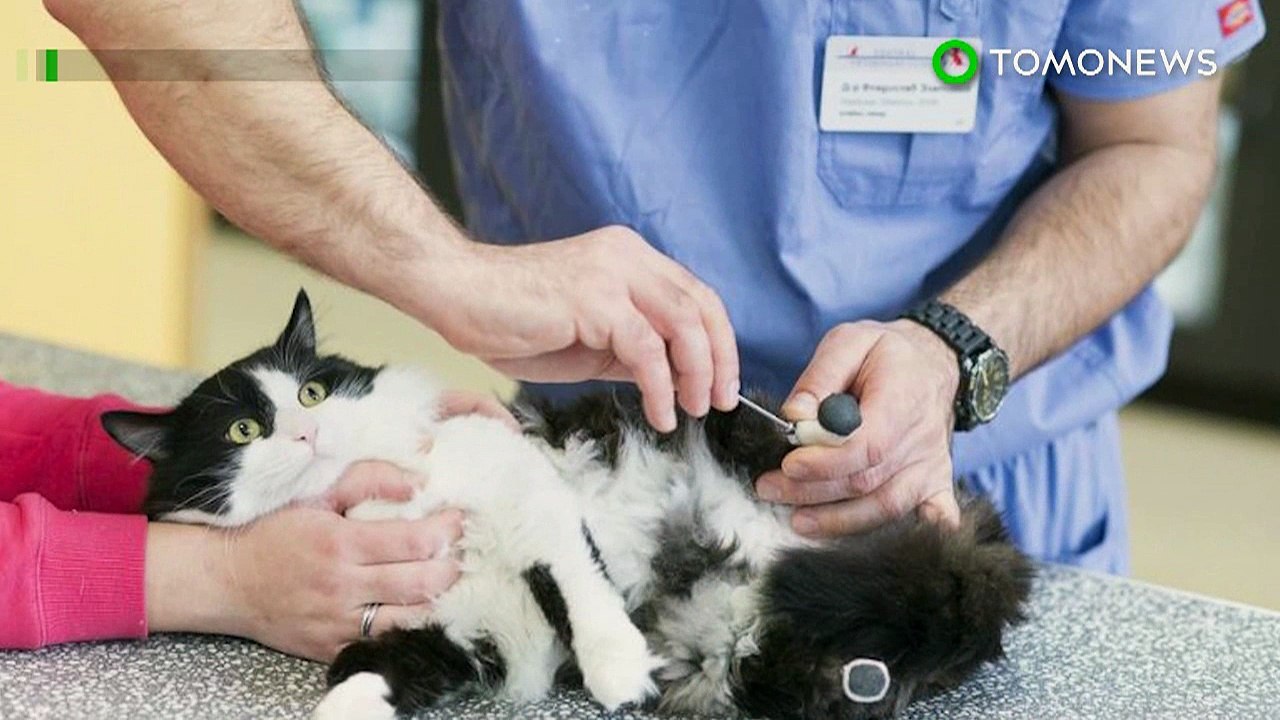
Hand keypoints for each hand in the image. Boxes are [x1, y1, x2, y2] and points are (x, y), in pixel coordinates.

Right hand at [147, 467, 462, 661]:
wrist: (225, 581)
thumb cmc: (273, 531)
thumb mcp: (315, 492)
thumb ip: (368, 478)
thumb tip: (417, 479)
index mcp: (340, 544)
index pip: (414, 542)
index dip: (447, 530)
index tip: (459, 518)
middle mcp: (343, 588)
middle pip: (421, 584)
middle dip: (452, 566)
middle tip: (462, 550)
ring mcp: (339, 624)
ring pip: (411, 620)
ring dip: (438, 600)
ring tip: (448, 579)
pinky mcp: (333, 648)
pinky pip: (385, 643)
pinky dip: (409, 626)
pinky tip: (420, 608)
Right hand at [420, 225, 739, 431]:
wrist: (455, 292)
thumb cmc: (511, 317)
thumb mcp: (587, 340)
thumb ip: (630, 350)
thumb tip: (673, 379)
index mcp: (628, 258)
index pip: (695, 295)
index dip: (718, 340)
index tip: (721, 382)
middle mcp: (626, 256)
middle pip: (701, 305)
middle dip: (719, 359)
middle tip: (719, 401)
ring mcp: (611, 274)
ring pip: (683, 324)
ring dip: (697, 374)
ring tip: (692, 410)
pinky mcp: (594, 299)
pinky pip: (646, 350)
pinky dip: (660, 387)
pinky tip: (658, 413)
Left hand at [755, 320, 962, 536]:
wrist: (935, 361)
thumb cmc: (885, 354)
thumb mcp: (849, 341)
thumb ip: (820, 376)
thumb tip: (794, 417)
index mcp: (902, 399)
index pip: (867, 445)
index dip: (826, 463)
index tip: (789, 465)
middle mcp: (922, 439)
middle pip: (868, 481)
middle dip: (813, 492)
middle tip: (769, 489)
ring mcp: (932, 465)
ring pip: (887, 507)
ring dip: (840, 521)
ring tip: (797, 521)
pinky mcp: (936, 482)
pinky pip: (934, 517)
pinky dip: (915, 535)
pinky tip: (881, 549)